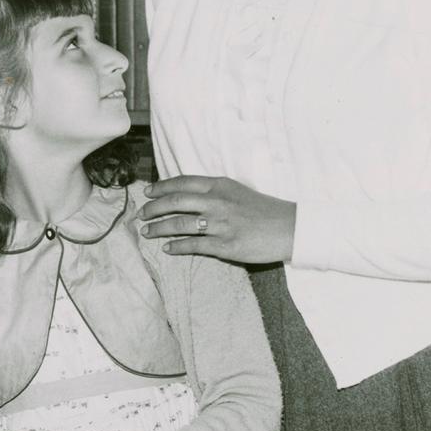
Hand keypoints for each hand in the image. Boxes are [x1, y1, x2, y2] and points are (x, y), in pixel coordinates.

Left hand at [138, 176, 295, 263]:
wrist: (289, 228)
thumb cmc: (265, 210)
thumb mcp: (238, 191)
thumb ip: (215, 192)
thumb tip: (189, 197)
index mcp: (220, 186)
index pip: (183, 182)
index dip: (162, 187)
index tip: (147, 192)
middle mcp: (218, 202)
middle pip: (176, 201)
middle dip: (153, 208)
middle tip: (141, 214)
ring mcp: (220, 224)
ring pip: (180, 224)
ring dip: (159, 228)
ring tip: (147, 232)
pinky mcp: (225, 245)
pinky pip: (194, 245)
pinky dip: (177, 247)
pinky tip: (168, 248)